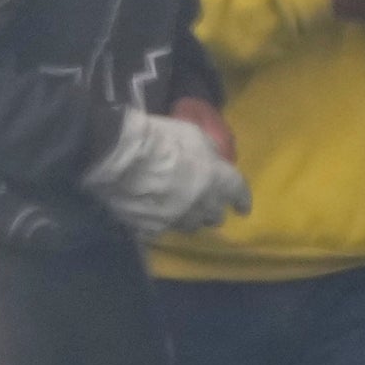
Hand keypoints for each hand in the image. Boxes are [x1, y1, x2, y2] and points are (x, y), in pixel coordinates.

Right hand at [81, 108, 251, 237]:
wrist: (122, 158)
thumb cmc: (160, 139)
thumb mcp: (193, 134)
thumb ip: (207, 152)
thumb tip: (211, 159)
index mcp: (217, 179)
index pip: (238, 192)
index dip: (241, 200)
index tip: (243, 208)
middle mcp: (202, 205)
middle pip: (214, 216)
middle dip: (213, 211)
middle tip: (208, 207)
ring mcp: (176, 220)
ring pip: (189, 226)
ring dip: (188, 218)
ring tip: (180, 213)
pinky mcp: (150, 229)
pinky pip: (159, 230)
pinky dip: (158, 223)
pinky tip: (150, 216)